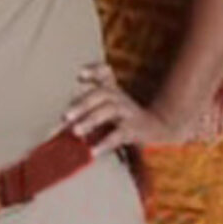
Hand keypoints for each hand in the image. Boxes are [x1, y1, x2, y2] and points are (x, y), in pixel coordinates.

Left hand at [64, 63, 197, 154]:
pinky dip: (104, 143)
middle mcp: (121, 99)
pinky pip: (118, 135)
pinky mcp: (135, 130)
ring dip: (91, 120)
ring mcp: (129, 113)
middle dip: (82, 104)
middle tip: (66, 116)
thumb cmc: (129, 122)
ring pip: (109, 110)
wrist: (163, 132)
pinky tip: (92, 152)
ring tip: (76, 132)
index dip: (94, 71)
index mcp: (114, 92)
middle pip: (101, 94)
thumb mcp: (111, 112)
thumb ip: (88, 114)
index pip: (105, 75)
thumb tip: (59, 127)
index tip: (80, 75)